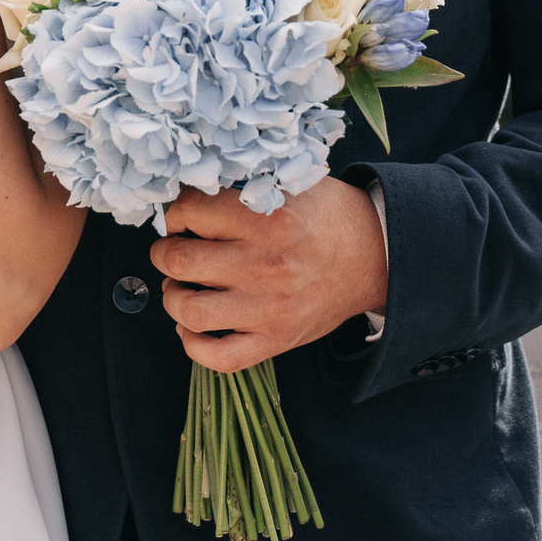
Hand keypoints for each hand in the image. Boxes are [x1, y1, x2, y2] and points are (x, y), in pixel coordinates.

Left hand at [148, 180, 387, 372]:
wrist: (377, 257)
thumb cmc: (327, 217)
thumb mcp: (290, 183)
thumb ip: (242, 185)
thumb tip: (188, 184)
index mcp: (268, 218)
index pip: (189, 210)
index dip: (176, 212)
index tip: (181, 216)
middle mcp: (266, 264)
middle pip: (179, 260)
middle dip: (164, 252)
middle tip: (173, 248)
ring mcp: (270, 307)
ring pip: (189, 310)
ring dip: (172, 297)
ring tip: (181, 285)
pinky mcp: (277, 339)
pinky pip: (219, 357)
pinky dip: (193, 346)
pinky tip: (192, 327)